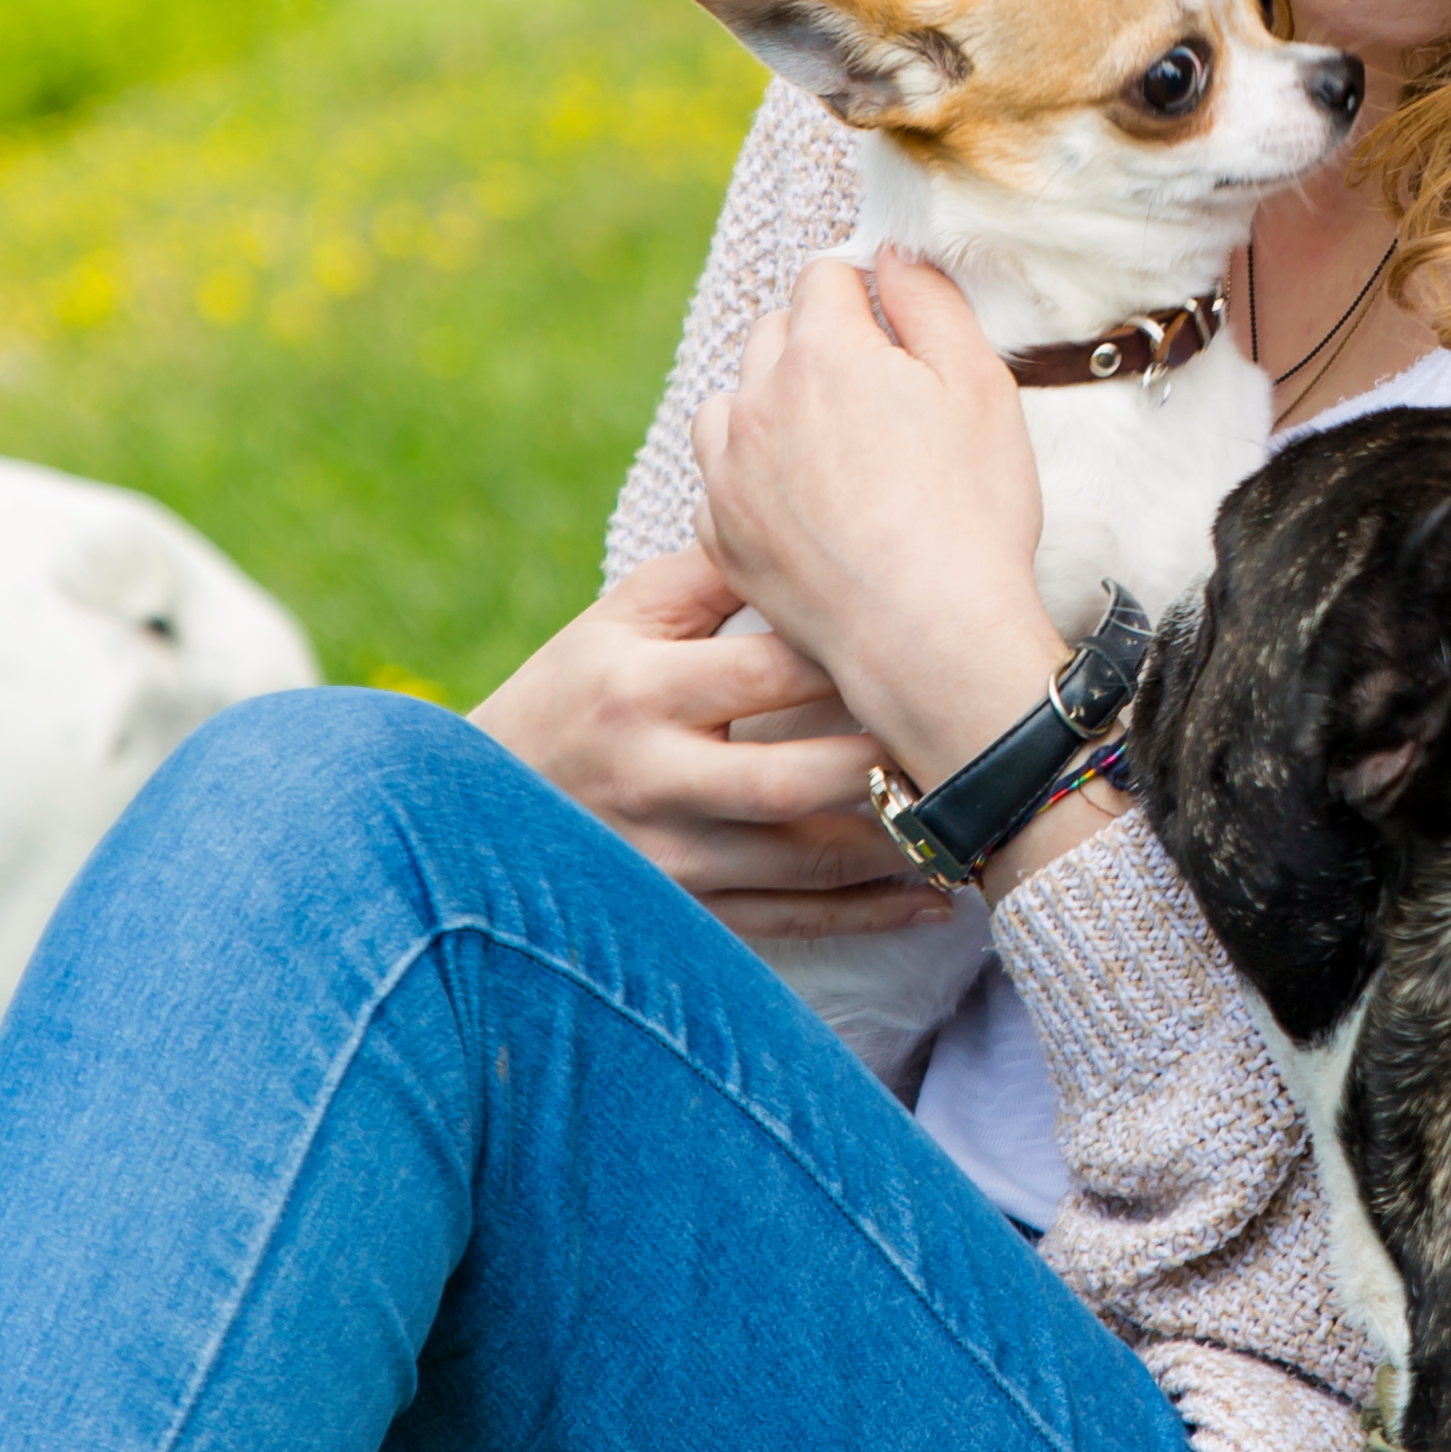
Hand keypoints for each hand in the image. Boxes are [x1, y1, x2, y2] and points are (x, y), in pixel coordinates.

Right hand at [474, 543, 941, 938]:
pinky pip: (789, 922)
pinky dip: (868, 915)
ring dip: (898, 844)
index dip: (855, 657)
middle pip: (795, 775)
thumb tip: (807, 529)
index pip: (768, 671)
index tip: (935, 640)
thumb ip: (709, 578)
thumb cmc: (567, 694)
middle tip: (977, 738)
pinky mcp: (682, 914)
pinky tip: (936, 897)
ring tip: (978, 818)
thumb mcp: (614, 620)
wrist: (472, 814)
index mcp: (640, 689)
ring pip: (803, 859)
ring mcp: (667, 858)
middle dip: (888, 760)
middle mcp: (653, 778)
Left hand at [694, 250, 1078, 792]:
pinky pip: (721, 478)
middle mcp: (758, 400)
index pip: (825, 275)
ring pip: (734, 402)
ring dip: (772, 406)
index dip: (867, 296)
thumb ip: (932, 302)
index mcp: (824, 350)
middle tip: (879, 400)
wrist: (928, 637)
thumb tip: (894, 255)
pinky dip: (752, 478)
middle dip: (819, 346)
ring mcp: (728, 471)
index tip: (895, 333)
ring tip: (833, 450)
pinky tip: (805, 507)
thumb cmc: (971, 510)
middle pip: (774, 332)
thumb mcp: (981, 386)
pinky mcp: (718, 535)